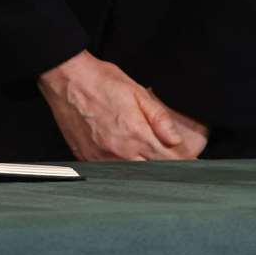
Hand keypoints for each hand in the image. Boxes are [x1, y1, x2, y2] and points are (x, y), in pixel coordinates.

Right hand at [37, 50, 204, 160]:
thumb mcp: (137, 92)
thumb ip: (159, 118)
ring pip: (130, 176)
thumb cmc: (99, 81)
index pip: (169, 161)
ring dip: (141, 171)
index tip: (189, 163)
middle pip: (152, 173)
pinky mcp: (85, 157)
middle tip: (169, 162)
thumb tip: (176, 139)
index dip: (183, 163)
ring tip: (145, 158)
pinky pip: (108, 172)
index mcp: (135, 135)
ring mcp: (100, 158)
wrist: (65, 78)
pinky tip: (122, 157)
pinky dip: (120, 168)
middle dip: (164, 169)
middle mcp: (118, 151)